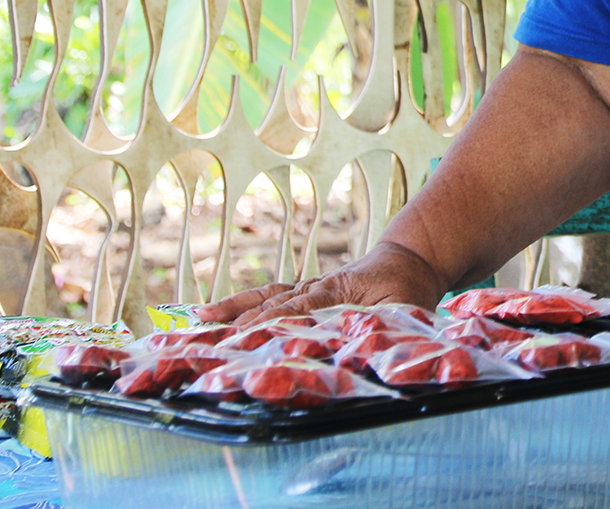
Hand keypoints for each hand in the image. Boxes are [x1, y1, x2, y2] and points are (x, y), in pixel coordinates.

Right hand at [197, 241, 449, 327]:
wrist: (410, 259)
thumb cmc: (408, 288)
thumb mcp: (405, 309)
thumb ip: (384, 328)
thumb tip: (364, 349)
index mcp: (336, 291)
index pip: (296, 310)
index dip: (269, 325)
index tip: (242, 339)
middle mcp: (315, 288)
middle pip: (271, 306)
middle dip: (240, 324)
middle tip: (207, 344)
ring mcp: (308, 288)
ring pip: (265, 297)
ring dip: (233, 309)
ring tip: (198, 320)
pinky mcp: (305, 291)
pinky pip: (269, 296)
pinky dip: (241, 303)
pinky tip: (214, 312)